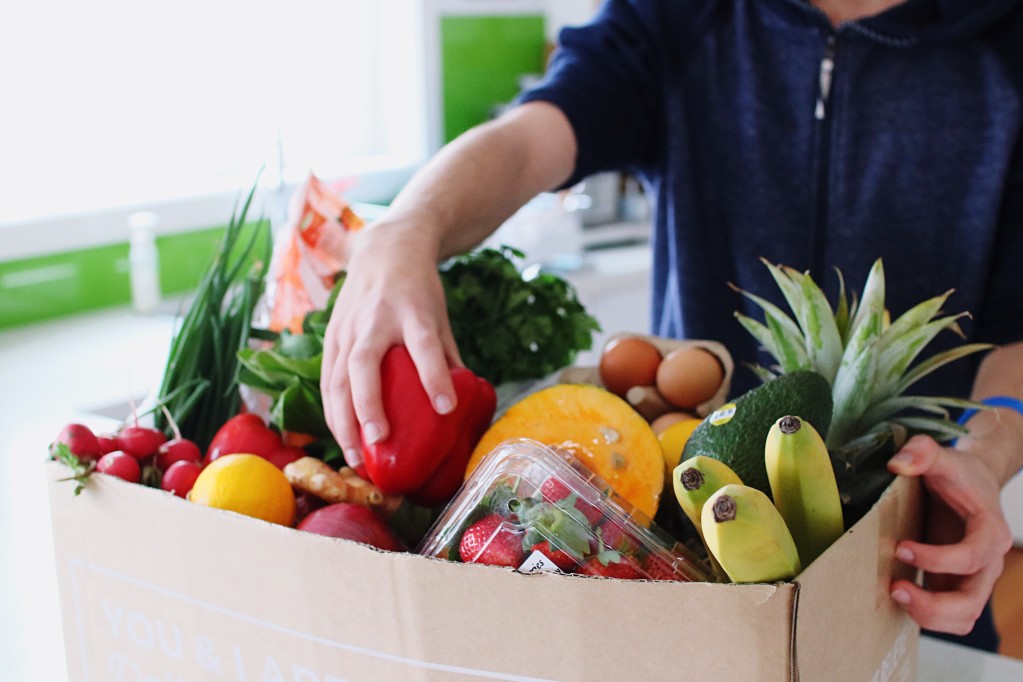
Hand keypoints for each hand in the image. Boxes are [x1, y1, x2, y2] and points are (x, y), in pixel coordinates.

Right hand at [319, 222, 461, 467]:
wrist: (385, 249)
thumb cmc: (419, 290)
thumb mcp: (441, 315)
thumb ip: (447, 357)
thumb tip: (461, 408)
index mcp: (412, 310)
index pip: (424, 345)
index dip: (435, 376)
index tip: (446, 408)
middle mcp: (376, 318)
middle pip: (365, 363)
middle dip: (369, 404)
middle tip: (379, 441)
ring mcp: (348, 327)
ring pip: (336, 377)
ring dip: (343, 420)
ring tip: (355, 458)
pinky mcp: (331, 337)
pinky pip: (327, 380)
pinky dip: (333, 413)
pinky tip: (343, 439)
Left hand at [886, 434, 1012, 634]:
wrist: (969, 482)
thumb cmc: (956, 472)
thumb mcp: (941, 455)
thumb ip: (922, 451)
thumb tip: (897, 464)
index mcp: (990, 532)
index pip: (972, 557)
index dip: (937, 559)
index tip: (900, 548)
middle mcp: (987, 562)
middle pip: (972, 602)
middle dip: (934, 604)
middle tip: (895, 588)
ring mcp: (973, 578)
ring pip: (962, 618)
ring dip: (928, 616)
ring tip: (895, 594)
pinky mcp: (955, 585)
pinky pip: (948, 615)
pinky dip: (926, 615)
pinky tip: (898, 596)